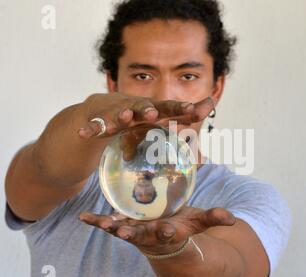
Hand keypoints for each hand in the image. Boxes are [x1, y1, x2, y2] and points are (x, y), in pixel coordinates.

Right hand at [77, 93, 214, 139]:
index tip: (196, 110)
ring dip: (123, 114)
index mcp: (154, 109)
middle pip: (145, 107)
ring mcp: (117, 112)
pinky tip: (84, 133)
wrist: (104, 107)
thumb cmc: (140, 115)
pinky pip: (95, 125)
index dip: (183, 109)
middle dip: (150, 110)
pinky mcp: (100, 120)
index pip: (171, 108)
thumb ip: (187, 114)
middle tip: (154, 114)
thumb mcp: (163, 116)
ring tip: (125, 117)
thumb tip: (211, 104)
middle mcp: (137, 108)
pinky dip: (90, 128)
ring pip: (120, 113)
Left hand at [79, 207, 235, 255]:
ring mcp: (134, 232)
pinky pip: (108, 225)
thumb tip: (233, 218)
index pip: (169, 234)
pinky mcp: (124, 226)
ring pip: (122, 231)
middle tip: (124, 234)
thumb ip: (213, 218)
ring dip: (112, 228)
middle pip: (141, 236)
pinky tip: (83, 217)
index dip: (168, 232)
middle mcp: (149, 235)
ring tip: (103, 224)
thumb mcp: (199, 221)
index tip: (169, 229)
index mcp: (169, 233)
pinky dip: (96, 222)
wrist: (165, 237)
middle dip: (134, 235)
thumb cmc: (183, 226)